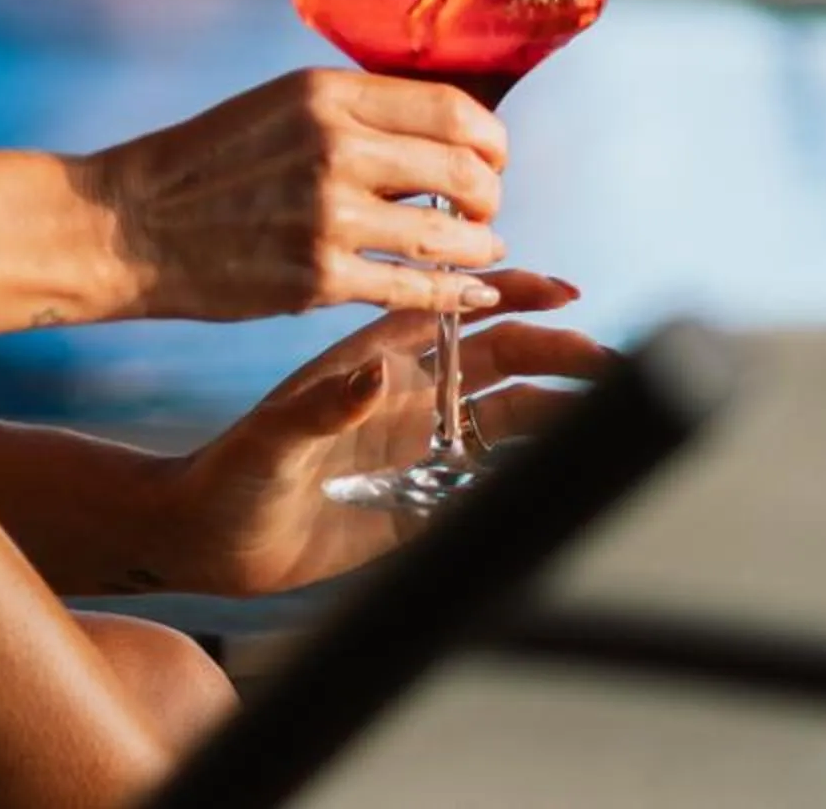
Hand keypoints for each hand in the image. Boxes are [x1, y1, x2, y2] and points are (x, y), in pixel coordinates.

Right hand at [73, 68, 507, 321]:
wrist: (131, 223)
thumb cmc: (206, 163)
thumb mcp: (277, 108)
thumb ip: (353, 115)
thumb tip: (440, 135)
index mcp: (324, 93)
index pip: (452, 108)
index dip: (490, 139)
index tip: (491, 157)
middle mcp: (334, 146)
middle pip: (465, 169)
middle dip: (490, 194)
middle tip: (485, 208)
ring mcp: (328, 215)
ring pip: (452, 235)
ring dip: (481, 247)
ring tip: (478, 251)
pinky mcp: (319, 278)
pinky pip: (416, 288)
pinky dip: (455, 294)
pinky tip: (467, 293)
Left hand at [160, 274, 609, 593]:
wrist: (215, 538)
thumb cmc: (234, 474)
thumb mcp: (275, 437)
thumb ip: (326, 406)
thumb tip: (377, 372)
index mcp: (374, 362)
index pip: (455, 314)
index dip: (509, 295)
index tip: (561, 287)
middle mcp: (406, 398)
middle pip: (500, 363)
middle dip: (555, 352)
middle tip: (606, 358)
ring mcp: (420, 449)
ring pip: (508, 418)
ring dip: (557, 407)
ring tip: (609, 403)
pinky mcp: (425, 506)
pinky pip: (492, 481)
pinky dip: (532, 472)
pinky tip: (573, 468)